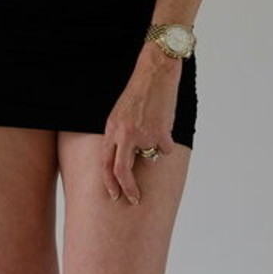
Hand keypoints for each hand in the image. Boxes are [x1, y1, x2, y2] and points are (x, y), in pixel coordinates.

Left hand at [101, 45, 182, 203]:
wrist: (155, 74)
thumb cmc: (138, 94)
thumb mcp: (118, 116)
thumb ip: (119, 139)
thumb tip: (126, 163)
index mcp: (111, 131)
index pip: (105, 164)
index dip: (109, 183)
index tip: (114, 195)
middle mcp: (124, 135)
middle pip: (122, 171)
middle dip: (128, 189)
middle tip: (134, 199)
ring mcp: (142, 135)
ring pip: (150, 156)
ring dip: (155, 148)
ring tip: (155, 127)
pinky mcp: (160, 133)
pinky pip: (165, 148)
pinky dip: (166, 140)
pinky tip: (164, 123)